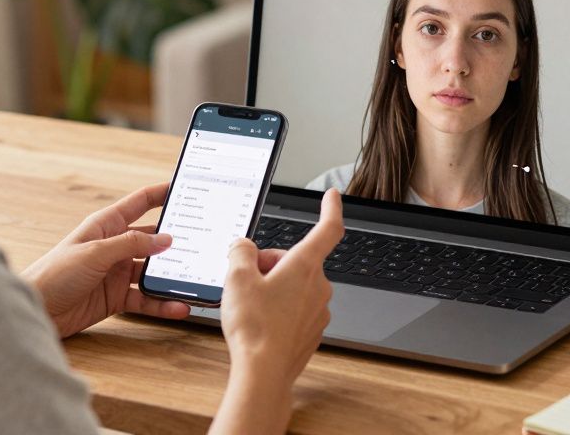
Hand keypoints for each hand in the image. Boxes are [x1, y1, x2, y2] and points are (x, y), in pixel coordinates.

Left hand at [21, 183, 190, 337]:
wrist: (36, 309)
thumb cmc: (54, 273)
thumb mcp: (95, 252)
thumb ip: (131, 244)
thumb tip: (165, 238)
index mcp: (106, 225)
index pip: (140, 203)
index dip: (161, 193)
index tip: (185, 187)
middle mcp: (114, 246)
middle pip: (151, 239)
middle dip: (175, 240)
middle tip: (202, 241)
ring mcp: (116, 272)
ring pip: (152, 271)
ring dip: (171, 276)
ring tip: (194, 279)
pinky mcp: (116, 297)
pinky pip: (145, 298)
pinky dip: (161, 303)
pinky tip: (177, 306)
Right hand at [221, 188, 344, 389]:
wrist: (263, 373)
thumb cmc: (254, 327)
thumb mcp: (236, 278)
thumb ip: (241, 252)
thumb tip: (244, 247)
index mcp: (305, 266)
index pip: (328, 229)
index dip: (331, 209)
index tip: (332, 196)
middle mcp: (319, 286)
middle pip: (297, 260)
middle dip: (271, 262)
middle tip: (245, 277)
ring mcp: (318, 311)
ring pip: (295, 285)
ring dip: (273, 286)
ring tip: (249, 304)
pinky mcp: (311, 331)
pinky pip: (295, 308)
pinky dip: (278, 308)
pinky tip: (259, 321)